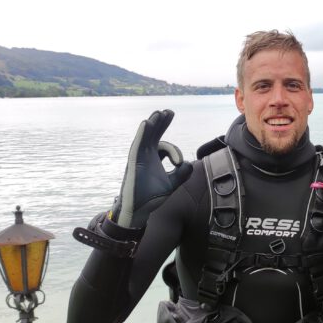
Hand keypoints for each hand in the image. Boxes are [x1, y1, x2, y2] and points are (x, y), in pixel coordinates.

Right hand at [111, 110, 192, 227]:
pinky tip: (147, 123)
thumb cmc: (152, 197)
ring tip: (160, 113)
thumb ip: (182, 174)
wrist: (139, 210)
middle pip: (154, 134)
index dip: (175, 151)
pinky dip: (142, 134)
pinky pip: (137, 144)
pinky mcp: (133, 161)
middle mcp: (145, 155)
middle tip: (170, 112)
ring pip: (145, 136)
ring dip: (153, 124)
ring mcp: (138, 157)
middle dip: (162, 123)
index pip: (165, 146)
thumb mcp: (172, 184)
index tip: (178, 163)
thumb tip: (189, 163)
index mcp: (154, 158)